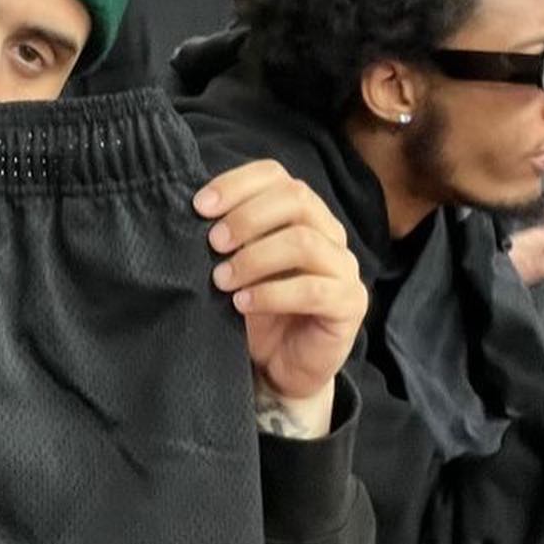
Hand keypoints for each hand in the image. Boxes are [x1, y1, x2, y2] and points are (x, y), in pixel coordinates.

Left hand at [195, 161, 367, 435]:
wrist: (280, 368)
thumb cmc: (257, 311)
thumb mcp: (237, 267)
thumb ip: (227, 238)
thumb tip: (193, 213)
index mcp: (303, 213)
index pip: (276, 175)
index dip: (237, 184)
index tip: (199, 207)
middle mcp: (329, 232)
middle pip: (295, 199)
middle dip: (246, 218)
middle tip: (212, 244)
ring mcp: (344, 268)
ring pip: (303, 242)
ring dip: (254, 257)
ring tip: (221, 279)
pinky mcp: (350, 304)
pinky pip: (313, 290)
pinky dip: (271, 294)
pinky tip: (242, 304)